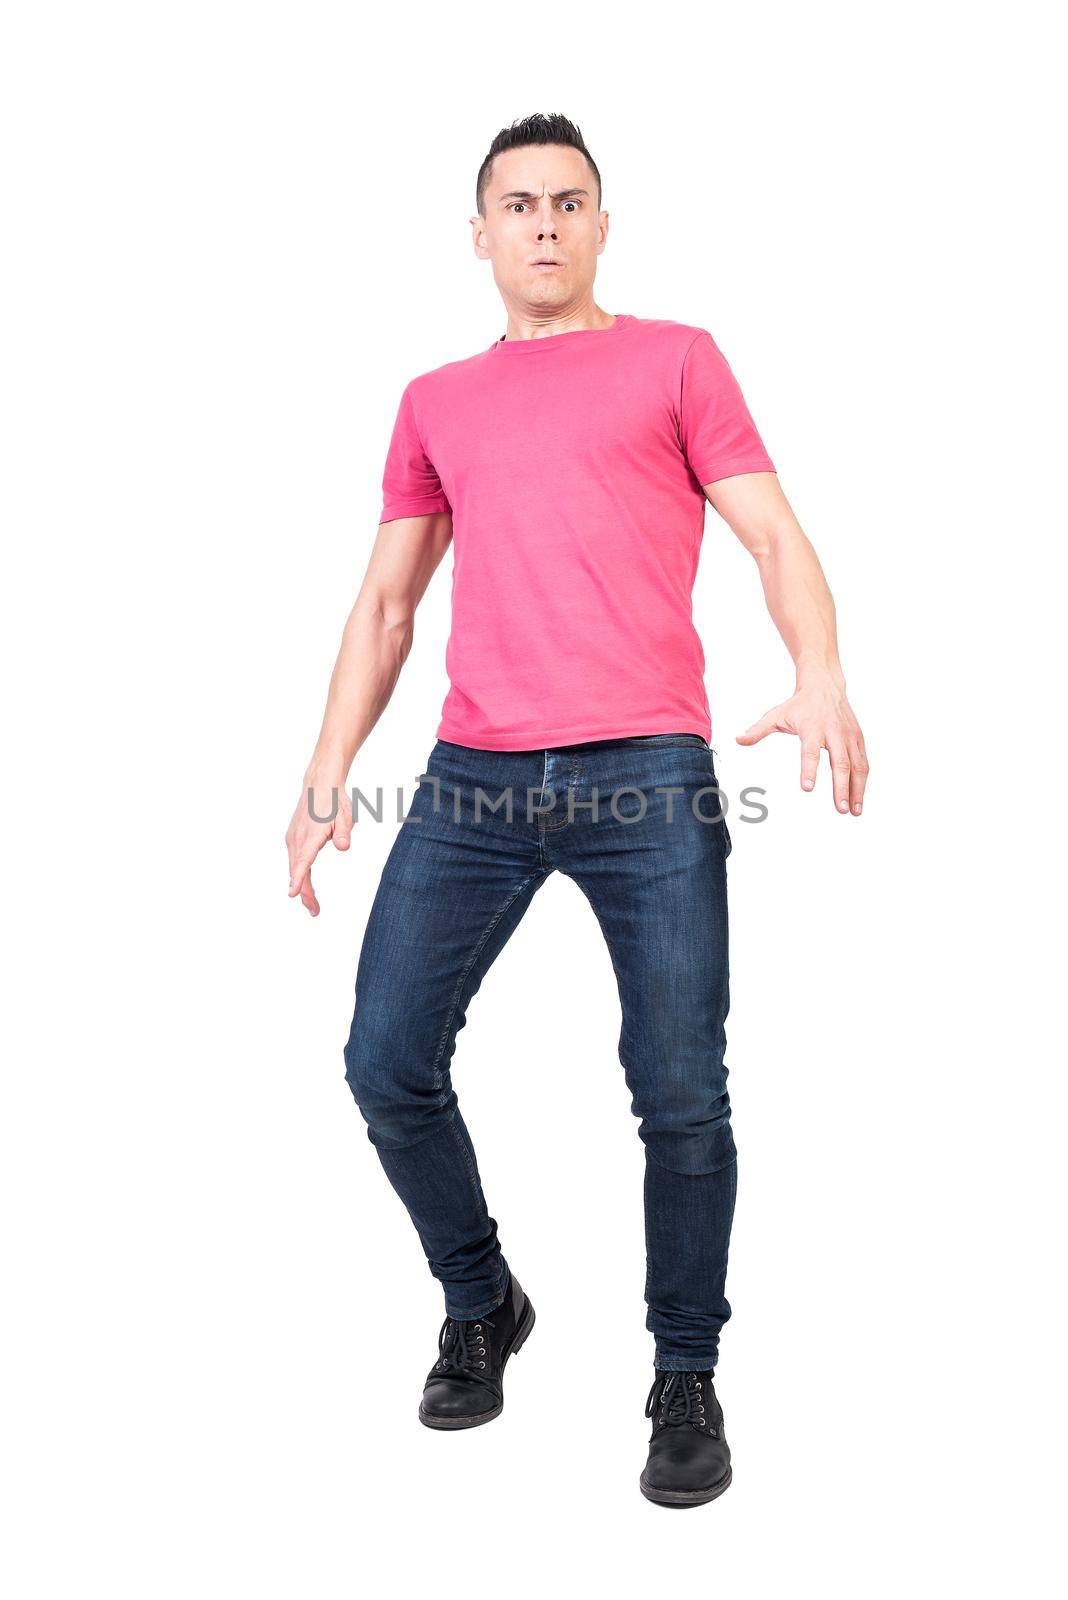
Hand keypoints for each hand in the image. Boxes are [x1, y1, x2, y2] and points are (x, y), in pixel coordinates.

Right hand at [285, 773, 353, 914]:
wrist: (319, 785)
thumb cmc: (334, 802)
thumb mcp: (345, 817)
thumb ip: (344, 833)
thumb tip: (344, 847)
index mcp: (310, 836)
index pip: (303, 860)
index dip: (299, 878)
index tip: (292, 893)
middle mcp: (297, 839)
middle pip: (297, 870)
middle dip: (304, 893)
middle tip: (315, 911)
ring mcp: (293, 839)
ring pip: (295, 867)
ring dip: (302, 886)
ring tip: (312, 905)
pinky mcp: (293, 838)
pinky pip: (295, 860)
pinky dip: (299, 874)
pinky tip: (305, 885)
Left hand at [737, 678, 868, 814]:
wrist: (824, 685)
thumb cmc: (799, 704)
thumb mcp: (776, 714)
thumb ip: (758, 730)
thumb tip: (738, 739)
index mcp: (812, 727)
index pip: (810, 751)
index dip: (809, 769)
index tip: (807, 788)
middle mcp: (834, 732)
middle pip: (840, 763)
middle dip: (841, 787)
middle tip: (839, 809)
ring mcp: (849, 736)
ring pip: (857, 765)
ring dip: (857, 789)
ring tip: (854, 811)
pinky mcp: (858, 738)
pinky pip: (863, 762)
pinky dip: (862, 781)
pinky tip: (858, 798)